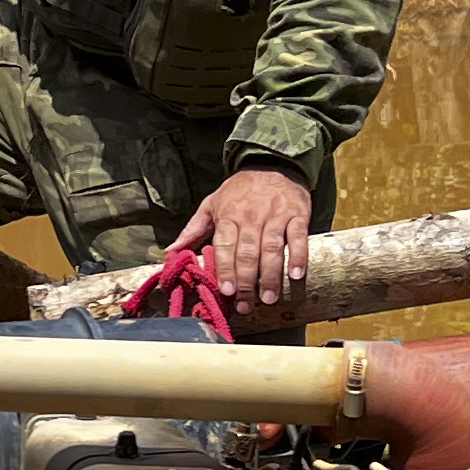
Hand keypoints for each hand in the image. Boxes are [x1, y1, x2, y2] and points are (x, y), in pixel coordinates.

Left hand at [174, 164, 312, 313]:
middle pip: (247, 253)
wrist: (273, 164)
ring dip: (270, 276)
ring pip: (271, 249)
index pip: (224, 246)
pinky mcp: (297, 215)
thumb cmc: (240, 190)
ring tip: (269, 298)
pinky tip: (296, 275)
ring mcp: (275, 216)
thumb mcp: (212, 203)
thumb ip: (193, 229)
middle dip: (246, 282)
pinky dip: (297, 256)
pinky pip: (298, 238)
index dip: (225, 269)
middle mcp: (251, 217)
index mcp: (228, 215)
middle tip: (246, 305)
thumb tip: (172, 251)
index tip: (226, 291)